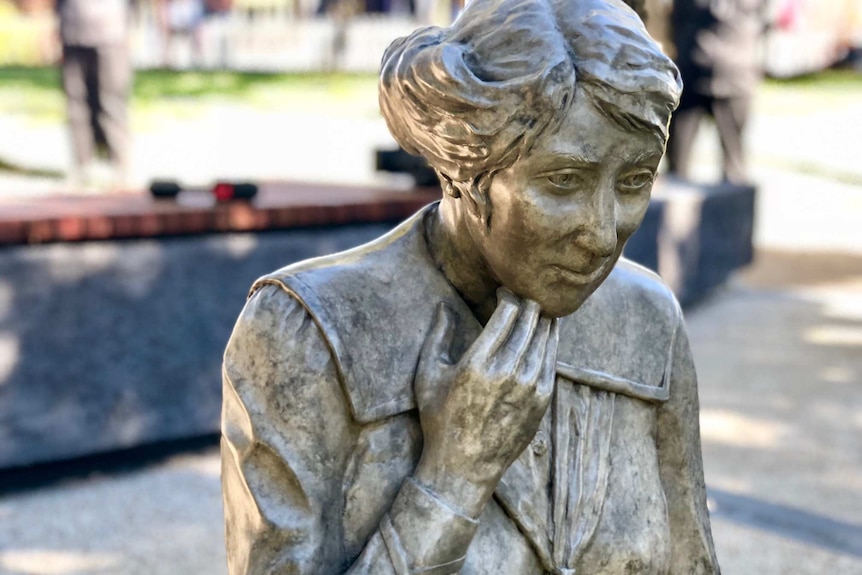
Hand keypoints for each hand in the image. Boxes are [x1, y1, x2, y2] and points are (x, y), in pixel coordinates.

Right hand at [412, 289, 558, 515]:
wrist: (463, 467)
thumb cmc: (439, 419)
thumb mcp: (427, 376)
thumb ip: (436, 337)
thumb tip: (442, 306)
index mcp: (477, 363)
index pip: (507, 313)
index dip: (508, 295)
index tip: (503, 290)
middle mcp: (507, 373)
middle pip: (530, 321)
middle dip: (527, 302)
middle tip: (522, 296)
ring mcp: (529, 388)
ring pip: (546, 338)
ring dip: (542, 319)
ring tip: (536, 310)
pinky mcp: (542, 401)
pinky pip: (552, 360)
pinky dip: (550, 341)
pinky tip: (545, 332)